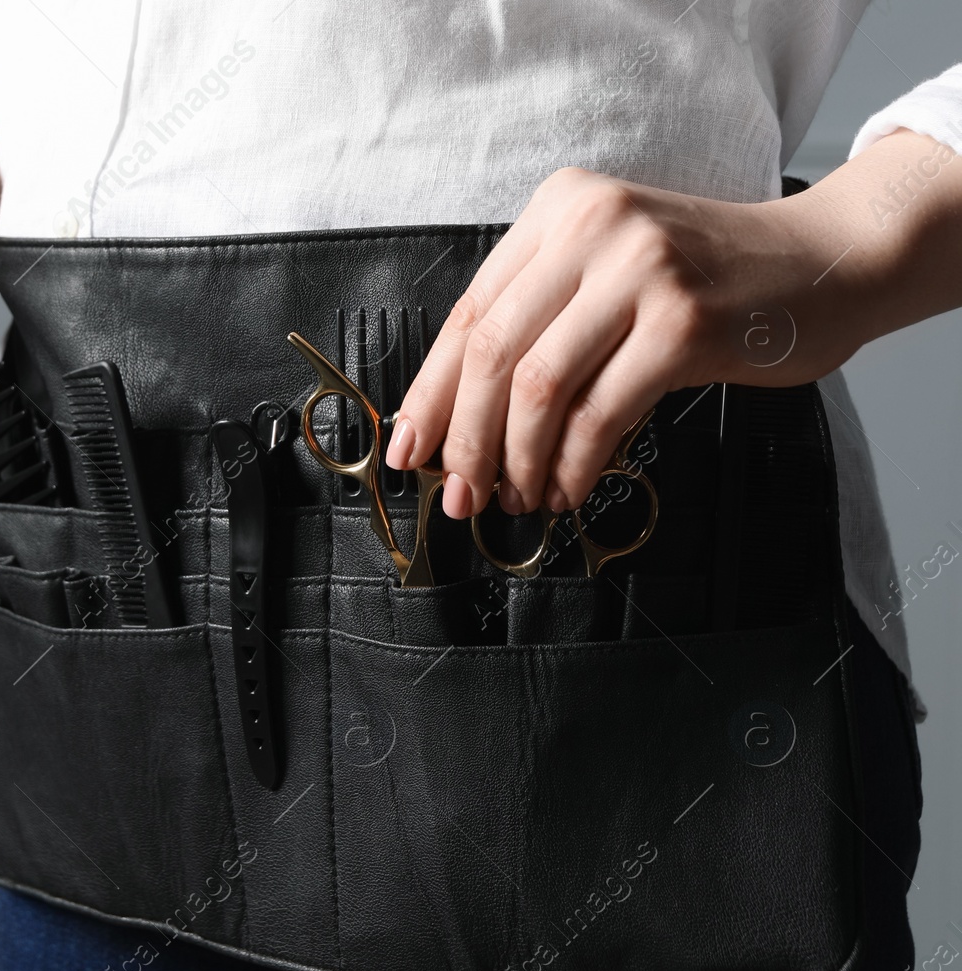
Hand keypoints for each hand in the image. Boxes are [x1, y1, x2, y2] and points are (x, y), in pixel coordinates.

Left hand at [381, 150, 946, 517]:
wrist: (826, 261)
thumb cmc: (709, 281)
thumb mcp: (611, 272)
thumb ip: (539, 322)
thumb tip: (456, 419)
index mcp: (560, 209)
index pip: (468, 312)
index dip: (430, 392)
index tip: (409, 448)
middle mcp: (594, 227)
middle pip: (491, 353)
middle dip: (464, 438)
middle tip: (459, 494)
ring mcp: (641, 270)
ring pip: (537, 387)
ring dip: (516, 459)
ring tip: (517, 497)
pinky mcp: (684, 322)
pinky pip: (601, 413)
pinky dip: (574, 464)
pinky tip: (569, 489)